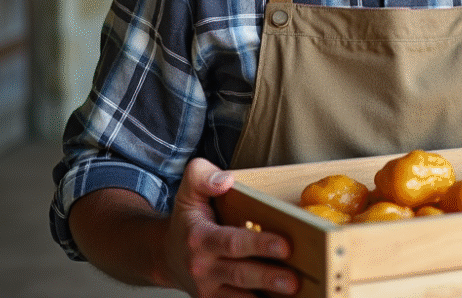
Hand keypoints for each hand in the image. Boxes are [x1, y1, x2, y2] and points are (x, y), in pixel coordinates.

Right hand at [162, 158, 299, 296]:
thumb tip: (226, 181)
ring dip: (267, 295)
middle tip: (295, 279)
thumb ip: (202, 176)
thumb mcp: (187, 191)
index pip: (232, 242)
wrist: (166, 256)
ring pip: (240, 297)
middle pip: (240, 275)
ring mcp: (208, 290)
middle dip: (269, 277)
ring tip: (293, 292)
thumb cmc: (186, 221)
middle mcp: (203, 268)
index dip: (259, 244)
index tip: (285, 245)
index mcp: (200, 239)